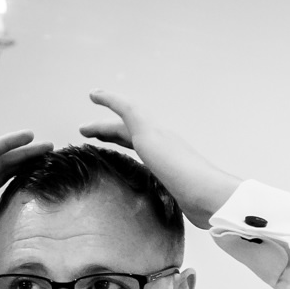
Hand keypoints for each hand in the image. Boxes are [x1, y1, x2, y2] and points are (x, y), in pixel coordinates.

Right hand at [78, 91, 240, 227]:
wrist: (204, 194)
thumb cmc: (176, 165)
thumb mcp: (147, 132)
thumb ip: (129, 112)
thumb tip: (104, 94)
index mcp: (153, 130)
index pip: (126, 110)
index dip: (109, 101)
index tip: (92, 95)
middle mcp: (158, 141)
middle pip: (128, 129)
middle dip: (105, 127)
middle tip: (85, 131)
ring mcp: (164, 159)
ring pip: (135, 143)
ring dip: (116, 140)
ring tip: (102, 143)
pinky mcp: (168, 178)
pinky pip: (141, 161)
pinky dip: (128, 157)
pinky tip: (126, 166)